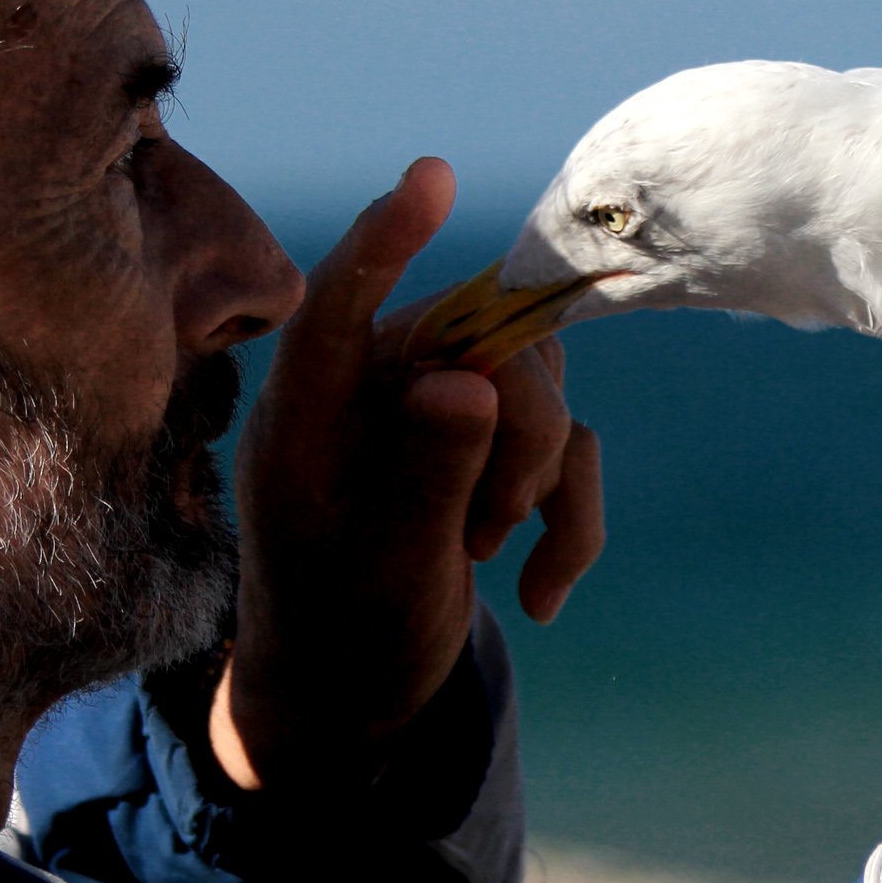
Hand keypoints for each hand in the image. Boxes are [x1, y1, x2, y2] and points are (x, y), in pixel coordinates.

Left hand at [212, 157, 605, 791]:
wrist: (347, 704)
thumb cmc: (342, 641)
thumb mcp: (386, 572)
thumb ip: (425, 475)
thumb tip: (467, 378)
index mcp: (312, 417)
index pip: (343, 307)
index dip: (387, 240)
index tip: (432, 178)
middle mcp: (375, 395)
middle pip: (486, 346)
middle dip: (518, 438)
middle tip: (483, 532)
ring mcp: (435, 417)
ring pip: (540, 387)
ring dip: (541, 478)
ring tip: (489, 554)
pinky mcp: (488, 450)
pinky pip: (569, 447)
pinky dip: (568, 519)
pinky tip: (541, 595)